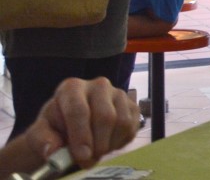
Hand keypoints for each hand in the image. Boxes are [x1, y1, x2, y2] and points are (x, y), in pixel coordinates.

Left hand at [21, 76, 139, 168]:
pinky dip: (119, 143)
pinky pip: (132, 128)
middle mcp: (98, 85)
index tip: (82, 156)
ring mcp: (118, 93)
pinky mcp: (132, 105)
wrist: (69, 127)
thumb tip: (53, 150)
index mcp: (72, 88)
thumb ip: (43, 140)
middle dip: (97, 144)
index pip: (79, 110)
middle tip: (88, 161)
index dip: (81, 135)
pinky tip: (105, 144)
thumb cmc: (54, 128)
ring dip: (108, 145)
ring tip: (94, 152)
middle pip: (105, 116)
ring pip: (122, 122)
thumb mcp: (40, 134)